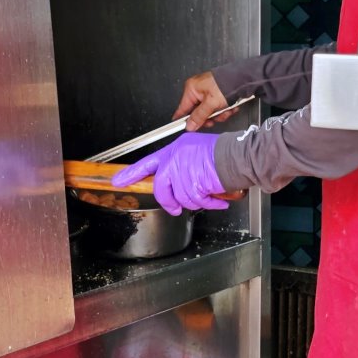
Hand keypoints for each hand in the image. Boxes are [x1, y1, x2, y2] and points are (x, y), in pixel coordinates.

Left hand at [111, 133, 227, 215]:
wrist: (239, 155)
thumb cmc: (222, 153)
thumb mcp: (195, 152)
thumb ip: (181, 165)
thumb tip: (174, 184)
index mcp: (174, 149)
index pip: (147, 162)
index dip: (131, 173)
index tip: (118, 180)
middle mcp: (176, 157)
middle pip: (161, 186)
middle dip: (168, 201)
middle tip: (175, 208)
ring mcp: (184, 169)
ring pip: (180, 197)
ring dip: (195, 201)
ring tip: (207, 196)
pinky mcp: (194, 181)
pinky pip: (195, 200)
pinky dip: (207, 204)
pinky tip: (216, 200)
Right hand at [173, 71, 234, 131]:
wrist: (244, 78)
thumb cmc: (227, 84)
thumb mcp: (211, 103)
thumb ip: (199, 116)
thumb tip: (190, 125)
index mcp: (192, 89)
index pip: (182, 109)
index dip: (184, 120)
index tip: (184, 129)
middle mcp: (198, 90)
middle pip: (198, 113)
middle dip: (210, 117)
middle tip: (215, 117)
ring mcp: (208, 92)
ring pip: (209, 112)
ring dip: (219, 114)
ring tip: (226, 110)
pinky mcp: (217, 94)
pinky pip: (217, 107)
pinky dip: (224, 109)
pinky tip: (230, 107)